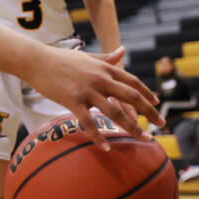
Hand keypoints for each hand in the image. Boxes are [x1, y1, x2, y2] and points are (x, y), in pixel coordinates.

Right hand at [25, 46, 162, 149]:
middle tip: (162, 124)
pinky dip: (98, 136)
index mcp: (105, 69)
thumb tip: (123, 50)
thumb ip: (106, 58)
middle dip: (150, 111)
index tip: (157, 104)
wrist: (36, 60)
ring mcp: (88, 91)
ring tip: (145, 139)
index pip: (133, 82)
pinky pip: (89, 122)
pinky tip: (106, 148)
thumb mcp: (87, 57)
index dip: (147, 93)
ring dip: (133, 127)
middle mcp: (101, 79)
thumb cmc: (59, 59)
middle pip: (132, 97)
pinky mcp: (73, 101)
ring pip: (115, 112)